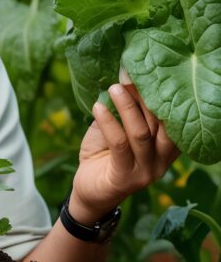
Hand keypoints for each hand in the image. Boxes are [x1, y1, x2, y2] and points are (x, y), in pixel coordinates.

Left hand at [70, 84, 178, 223]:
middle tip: (130, 75)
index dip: (162, 94)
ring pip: (141, 133)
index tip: (148, 70)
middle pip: (161, 123)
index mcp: (167, 147)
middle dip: (146, 96)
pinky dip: (108, 123)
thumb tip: (125, 77)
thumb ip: (125, 111)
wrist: (89, 191)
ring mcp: (146, 171)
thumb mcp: (117, 129)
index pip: (172, 118)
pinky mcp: (125, 177)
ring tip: (114, 88)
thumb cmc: (104, 155)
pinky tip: (98, 107)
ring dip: (127, 107)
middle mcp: (162, 160)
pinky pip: (119, 144)